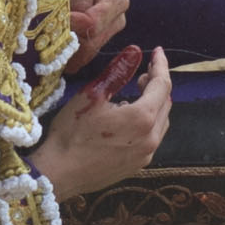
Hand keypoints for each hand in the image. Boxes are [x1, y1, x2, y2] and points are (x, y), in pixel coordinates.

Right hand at [33, 47, 171, 199]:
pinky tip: (128, 118)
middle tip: (142, 73)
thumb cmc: (72, 132)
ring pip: (161, 122)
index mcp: (142, 118)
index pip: (162, 85)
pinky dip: (147, 122)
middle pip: (165, 104)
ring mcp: (144, 156)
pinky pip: (151, 138)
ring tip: (135, 93)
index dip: (161, 65)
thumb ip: (118, 71)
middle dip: (157, 84)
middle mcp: (150, 139)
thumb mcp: (93, 94)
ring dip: (153, 104)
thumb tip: (135, 51)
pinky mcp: (136, 166)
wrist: (59, 173)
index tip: (157, 51)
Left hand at [36, 0, 128, 70]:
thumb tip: (75, 25)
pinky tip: (53, 51)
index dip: (73, 26)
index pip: (94, 25)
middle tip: (44, 40)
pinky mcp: (94, 37)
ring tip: (47, 45)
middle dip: (69, 43)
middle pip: (92, 42)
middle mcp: (116, 17)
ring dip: (67, 51)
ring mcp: (106, 30)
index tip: (55, 19)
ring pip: (87, 51)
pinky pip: (82, 54)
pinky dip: (67, 54)